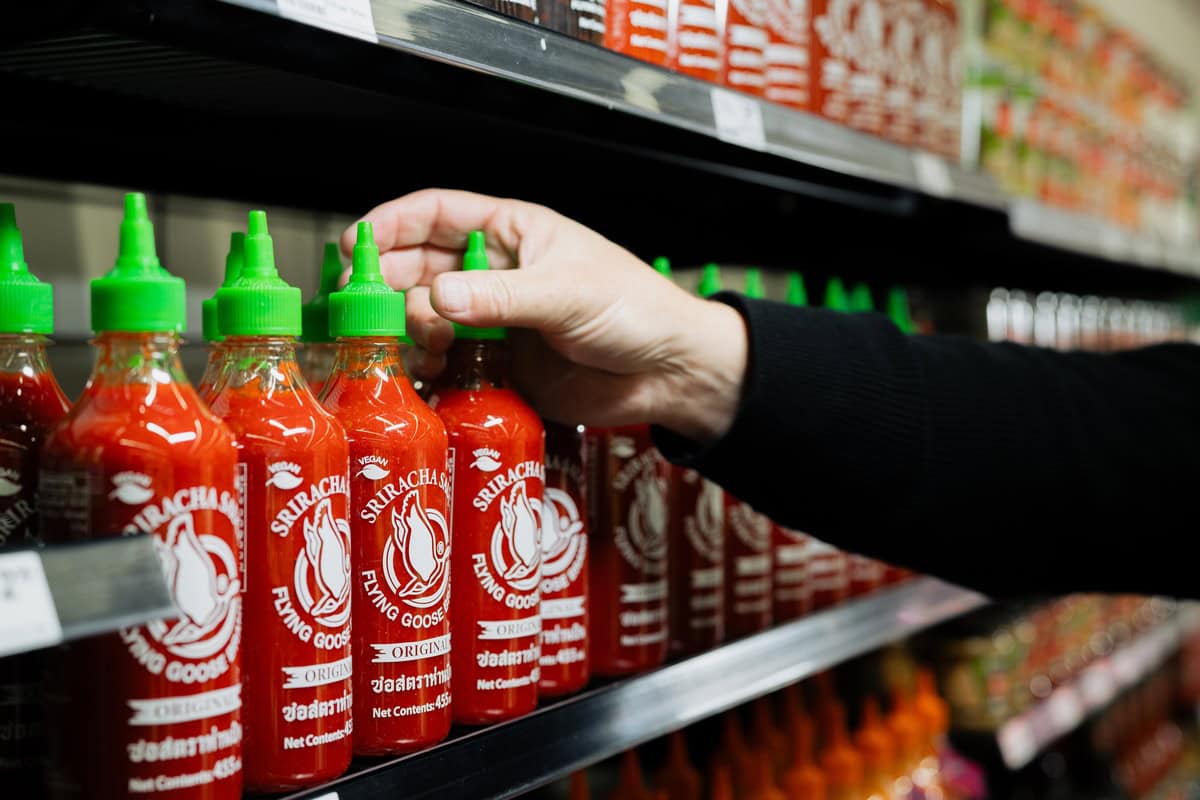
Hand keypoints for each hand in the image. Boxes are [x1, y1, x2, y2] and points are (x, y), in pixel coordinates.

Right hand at [343, 189, 747, 441]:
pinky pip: (450, 361)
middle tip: (365, 310)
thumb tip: (437, 298)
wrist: (668, 373)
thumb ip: (501, 298)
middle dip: (390, 286)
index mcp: (513, 233)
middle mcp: (496, 273)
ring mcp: (495, 319)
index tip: (356, 245)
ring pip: (429, 318)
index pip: (437, 214)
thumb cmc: (635, 310)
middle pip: (419, 268)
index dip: (392, 224)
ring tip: (428, 346)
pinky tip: (434, 374)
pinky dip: (434, 368)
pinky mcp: (500, 363)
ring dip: (414, 331)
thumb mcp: (568, 294)